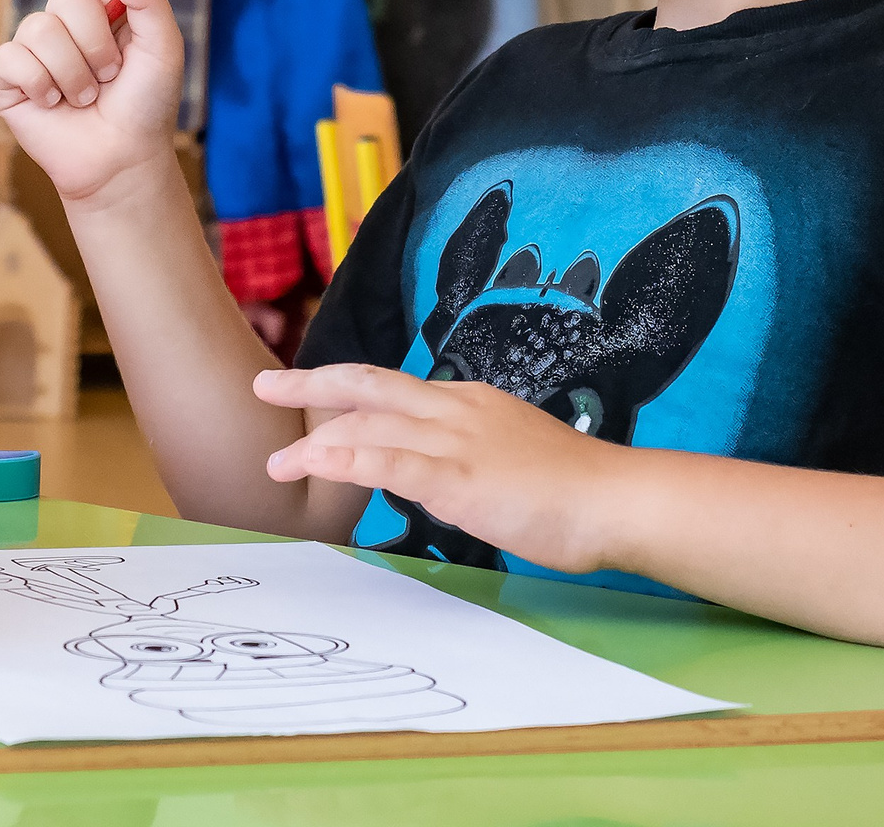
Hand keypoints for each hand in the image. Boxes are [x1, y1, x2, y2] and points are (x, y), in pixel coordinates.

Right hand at [0, 0, 185, 204]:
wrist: (119, 159)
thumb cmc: (146, 107)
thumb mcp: (162, 50)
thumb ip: (148, 1)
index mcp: (107, 8)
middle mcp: (68, 21)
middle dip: (96, 41)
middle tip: (110, 76)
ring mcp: (36, 46)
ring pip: (42, 29)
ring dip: (74, 71)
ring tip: (85, 97)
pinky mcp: (10, 75)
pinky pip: (16, 58)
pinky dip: (42, 84)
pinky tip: (53, 103)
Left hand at [254, 364, 621, 574]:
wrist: (618, 500)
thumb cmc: (575, 491)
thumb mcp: (511, 459)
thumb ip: (468, 460)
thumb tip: (440, 479)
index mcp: (468, 402)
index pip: (395, 388)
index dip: (347, 388)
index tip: (313, 390)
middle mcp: (455, 410)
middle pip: (368, 385)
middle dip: (311, 382)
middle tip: (265, 386)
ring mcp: (456, 441)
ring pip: (368, 425)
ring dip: (314, 441)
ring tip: (277, 462)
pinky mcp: (458, 478)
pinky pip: (389, 462)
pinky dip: (346, 459)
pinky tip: (316, 463)